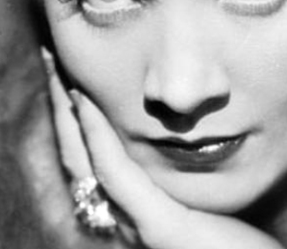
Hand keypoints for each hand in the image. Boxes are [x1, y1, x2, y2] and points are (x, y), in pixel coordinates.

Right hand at [42, 47, 283, 248]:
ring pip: (84, 159)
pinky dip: (97, 134)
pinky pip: (115, 173)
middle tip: (48, 56)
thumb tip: (181, 125)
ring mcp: (133, 225)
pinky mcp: (156, 226)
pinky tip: (87, 101)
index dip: (71, 114)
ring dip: (68, 110)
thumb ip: (178, 172)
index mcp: (129, 212)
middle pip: (74, 152)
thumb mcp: (199, 197)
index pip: (86, 155)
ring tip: (59, 69)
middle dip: (60, 103)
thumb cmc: (238, 243)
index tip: (65, 69)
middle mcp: (120, 220)